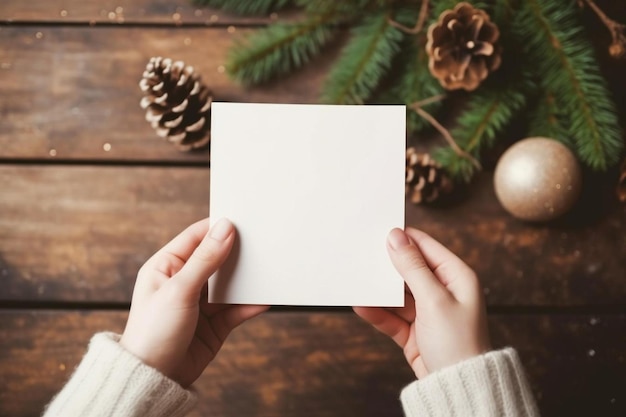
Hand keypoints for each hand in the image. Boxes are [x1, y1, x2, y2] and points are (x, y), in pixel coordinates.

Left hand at [119, 218, 267, 387]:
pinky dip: (250, 304)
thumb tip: (225, 228)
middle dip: (238, 253)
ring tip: (268, 270)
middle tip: (262, 242)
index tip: (244, 219)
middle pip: (217, 258)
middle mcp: (184, 281)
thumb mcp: (180, 289)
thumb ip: (205, 259)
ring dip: (247, 279)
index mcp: (167, 266)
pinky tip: (265, 299)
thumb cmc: (153, 332)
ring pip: (230, 284)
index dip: (219, 227)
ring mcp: (200, 303)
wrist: (153, 379)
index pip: (196, 237)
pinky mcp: (214, 324)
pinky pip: (237, 308)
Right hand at [354, 228, 490, 378]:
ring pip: (397, 294)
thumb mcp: (433, 298)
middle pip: (409, 270)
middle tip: (361, 254)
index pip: (426, 247)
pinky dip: (377, 312)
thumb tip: (396, 237)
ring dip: (379, 290)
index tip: (377, 230)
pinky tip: (360, 305)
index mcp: (456, 277)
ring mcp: (428, 312)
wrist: (459, 388)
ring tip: (356, 280)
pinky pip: (392, 316)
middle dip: (387, 265)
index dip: (403, 238)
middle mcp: (443, 291)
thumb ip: (412, 267)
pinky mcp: (415, 332)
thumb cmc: (458, 342)